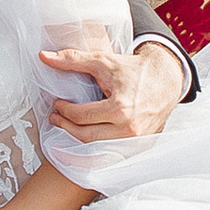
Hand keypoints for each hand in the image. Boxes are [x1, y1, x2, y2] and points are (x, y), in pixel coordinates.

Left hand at [42, 33, 186, 143]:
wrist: (166, 79)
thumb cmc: (133, 69)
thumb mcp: (103, 61)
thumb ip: (72, 60)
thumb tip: (43, 57)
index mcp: (119, 108)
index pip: (80, 116)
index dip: (63, 110)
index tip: (57, 104)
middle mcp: (129, 129)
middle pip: (85, 136)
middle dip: (65, 127)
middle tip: (55, 117)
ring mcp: (135, 141)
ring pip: (96, 148)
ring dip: (77, 139)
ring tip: (68, 126)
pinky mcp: (140, 146)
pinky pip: (111, 152)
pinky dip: (95, 147)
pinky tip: (86, 136)